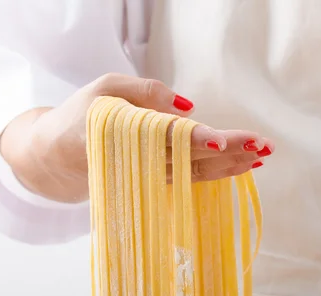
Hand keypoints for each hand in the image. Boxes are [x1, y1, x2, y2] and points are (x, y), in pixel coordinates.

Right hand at [0, 73, 273, 202]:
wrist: (55, 157)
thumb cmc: (80, 116)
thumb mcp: (105, 88)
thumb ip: (145, 92)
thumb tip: (189, 106)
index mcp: (133, 133)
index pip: (176, 137)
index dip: (204, 141)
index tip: (231, 142)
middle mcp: (145, 160)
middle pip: (194, 159)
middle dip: (231, 153)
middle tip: (265, 147)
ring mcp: (151, 175)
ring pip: (196, 174)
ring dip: (229, 167)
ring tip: (260, 157)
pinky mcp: (154, 181)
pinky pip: (189, 179)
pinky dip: (215, 173)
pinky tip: (237, 167)